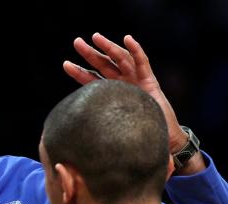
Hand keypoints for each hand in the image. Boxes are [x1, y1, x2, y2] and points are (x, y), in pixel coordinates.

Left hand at [63, 33, 185, 153]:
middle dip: (90, 53)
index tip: (66, 64)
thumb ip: (97, 129)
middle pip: (104, 65)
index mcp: (112, 94)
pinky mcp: (150, 81)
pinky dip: (136, 50)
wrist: (162, 142)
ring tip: (95, 37)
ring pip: (120, 59)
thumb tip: (73, 138)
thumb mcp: (112, 131)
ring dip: (109, 47)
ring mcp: (136, 81)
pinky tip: (127, 39)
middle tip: (77, 42)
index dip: (79, 72)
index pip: (92, 80)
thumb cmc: (137, 138)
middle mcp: (123, 84)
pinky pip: (142, 63)